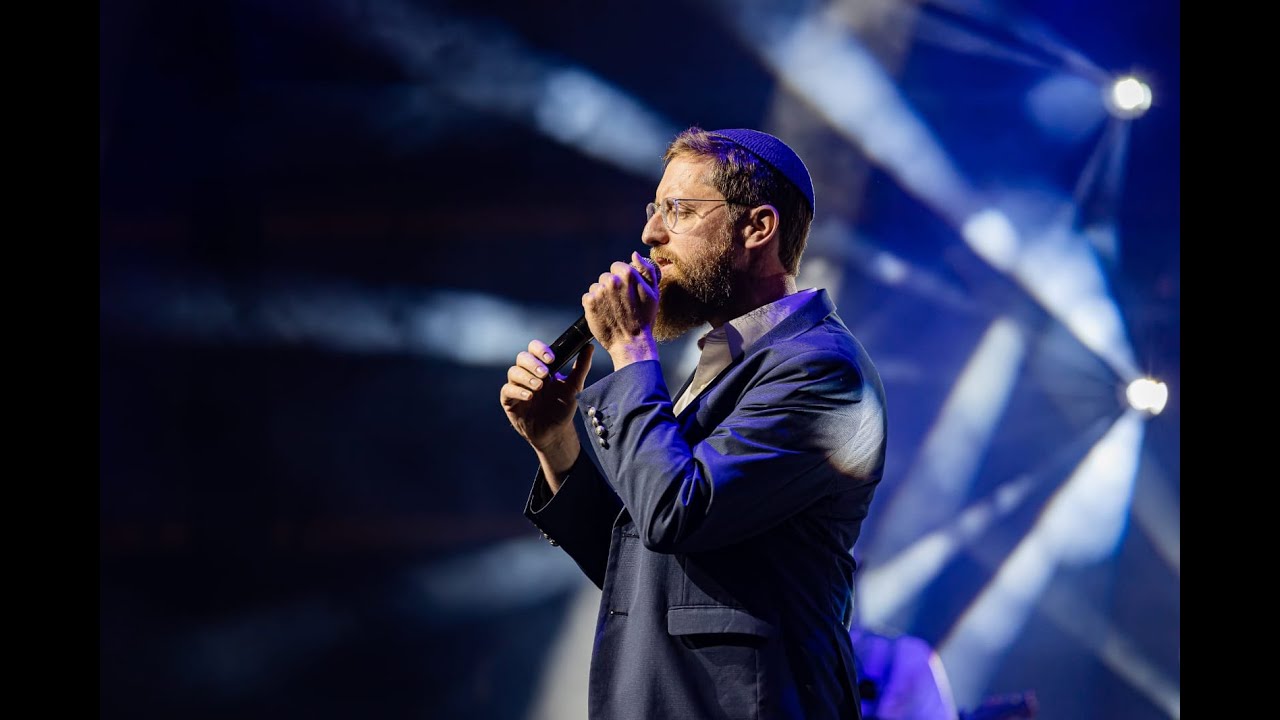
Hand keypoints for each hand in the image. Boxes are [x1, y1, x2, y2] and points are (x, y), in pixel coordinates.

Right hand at [500, 339, 593, 455]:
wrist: (555, 432)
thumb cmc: (563, 408)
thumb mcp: (575, 387)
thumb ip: (581, 367)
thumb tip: (589, 347)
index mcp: (542, 367)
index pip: (534, 349)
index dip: (540, 350)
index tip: (551, 358)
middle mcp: (527, 373)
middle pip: (522, 357)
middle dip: (533, 363)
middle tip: (545, 374)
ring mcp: (517, 386)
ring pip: (513, 372)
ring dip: (526, 377)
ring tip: (539, 386)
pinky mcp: (509, 400)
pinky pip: (507, 390)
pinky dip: (518, 391)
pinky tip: (529, 396)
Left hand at [582, 252, 660, 368]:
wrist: (631, 342)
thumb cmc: (645, 319)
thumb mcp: (653, 292)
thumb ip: (646, 270)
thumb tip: (634, 254)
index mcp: (628, 274)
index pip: (616, 266)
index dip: (621, 279)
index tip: (625, 292)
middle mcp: (612, 280)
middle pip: (606, 277)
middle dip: (611, 288)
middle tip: (619, 303)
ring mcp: (599, 291)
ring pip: (596, 287)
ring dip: (601, 296)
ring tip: (612, 310)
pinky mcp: (589, 302)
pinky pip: (588, 297)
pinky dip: (593, 305)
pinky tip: (603, 314)